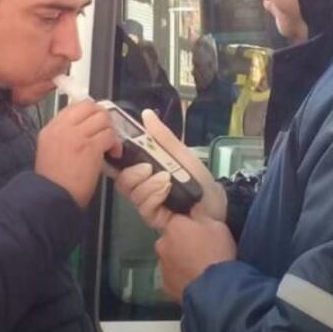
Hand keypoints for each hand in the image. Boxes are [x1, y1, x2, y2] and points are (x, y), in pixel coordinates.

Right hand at [36, 101, 120, 206]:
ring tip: (110, 145)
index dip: (90, 112)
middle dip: (102, 116)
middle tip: (107, 130)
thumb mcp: (50, 150)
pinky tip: (114, 154)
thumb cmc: (53, 181)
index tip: (96, 123)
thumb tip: (84, 130)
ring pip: (102, 118)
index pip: (74, 107)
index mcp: (51, 128)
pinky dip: (115, 144)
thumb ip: (64, 136)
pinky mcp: (90, 147)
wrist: (52, 197)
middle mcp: (63, 127)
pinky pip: (109, 135)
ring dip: (111, 131)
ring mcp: (77, 135)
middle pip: (90, 106)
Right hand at [110, 110, 226, 230]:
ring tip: (167, 180)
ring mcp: (147, 202)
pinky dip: (155, 194)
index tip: (117, 148)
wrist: (215, 211)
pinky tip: (167, 192)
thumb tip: (146, 114)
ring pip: (131, 191)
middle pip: (122, 179)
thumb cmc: (202, 183)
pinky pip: (143, 204)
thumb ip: (163, 137)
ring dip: (149, 183)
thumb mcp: (182, 155)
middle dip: (132, 171)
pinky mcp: (151, 217)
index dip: (117, 156)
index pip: (124, 163)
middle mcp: (145, 186)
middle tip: (148, 168)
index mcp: (150, 169)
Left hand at [155, 207, 236, 301]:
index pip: (178, 219)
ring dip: (179, 260)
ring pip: (170, 258)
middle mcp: (163, 244)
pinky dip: (180, 277)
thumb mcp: (218, 226)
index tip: (199, 231)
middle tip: (199, 250)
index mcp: (174, 226)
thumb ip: (202, 217)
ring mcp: (162, 266)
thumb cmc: (218, 253)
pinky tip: (194, 280)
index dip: (189, 225)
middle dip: (181, 242)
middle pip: (171, 239)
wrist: (216, 289)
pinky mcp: (165, 285)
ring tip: (198, 267)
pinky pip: (172, 276)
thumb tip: (194, 213)